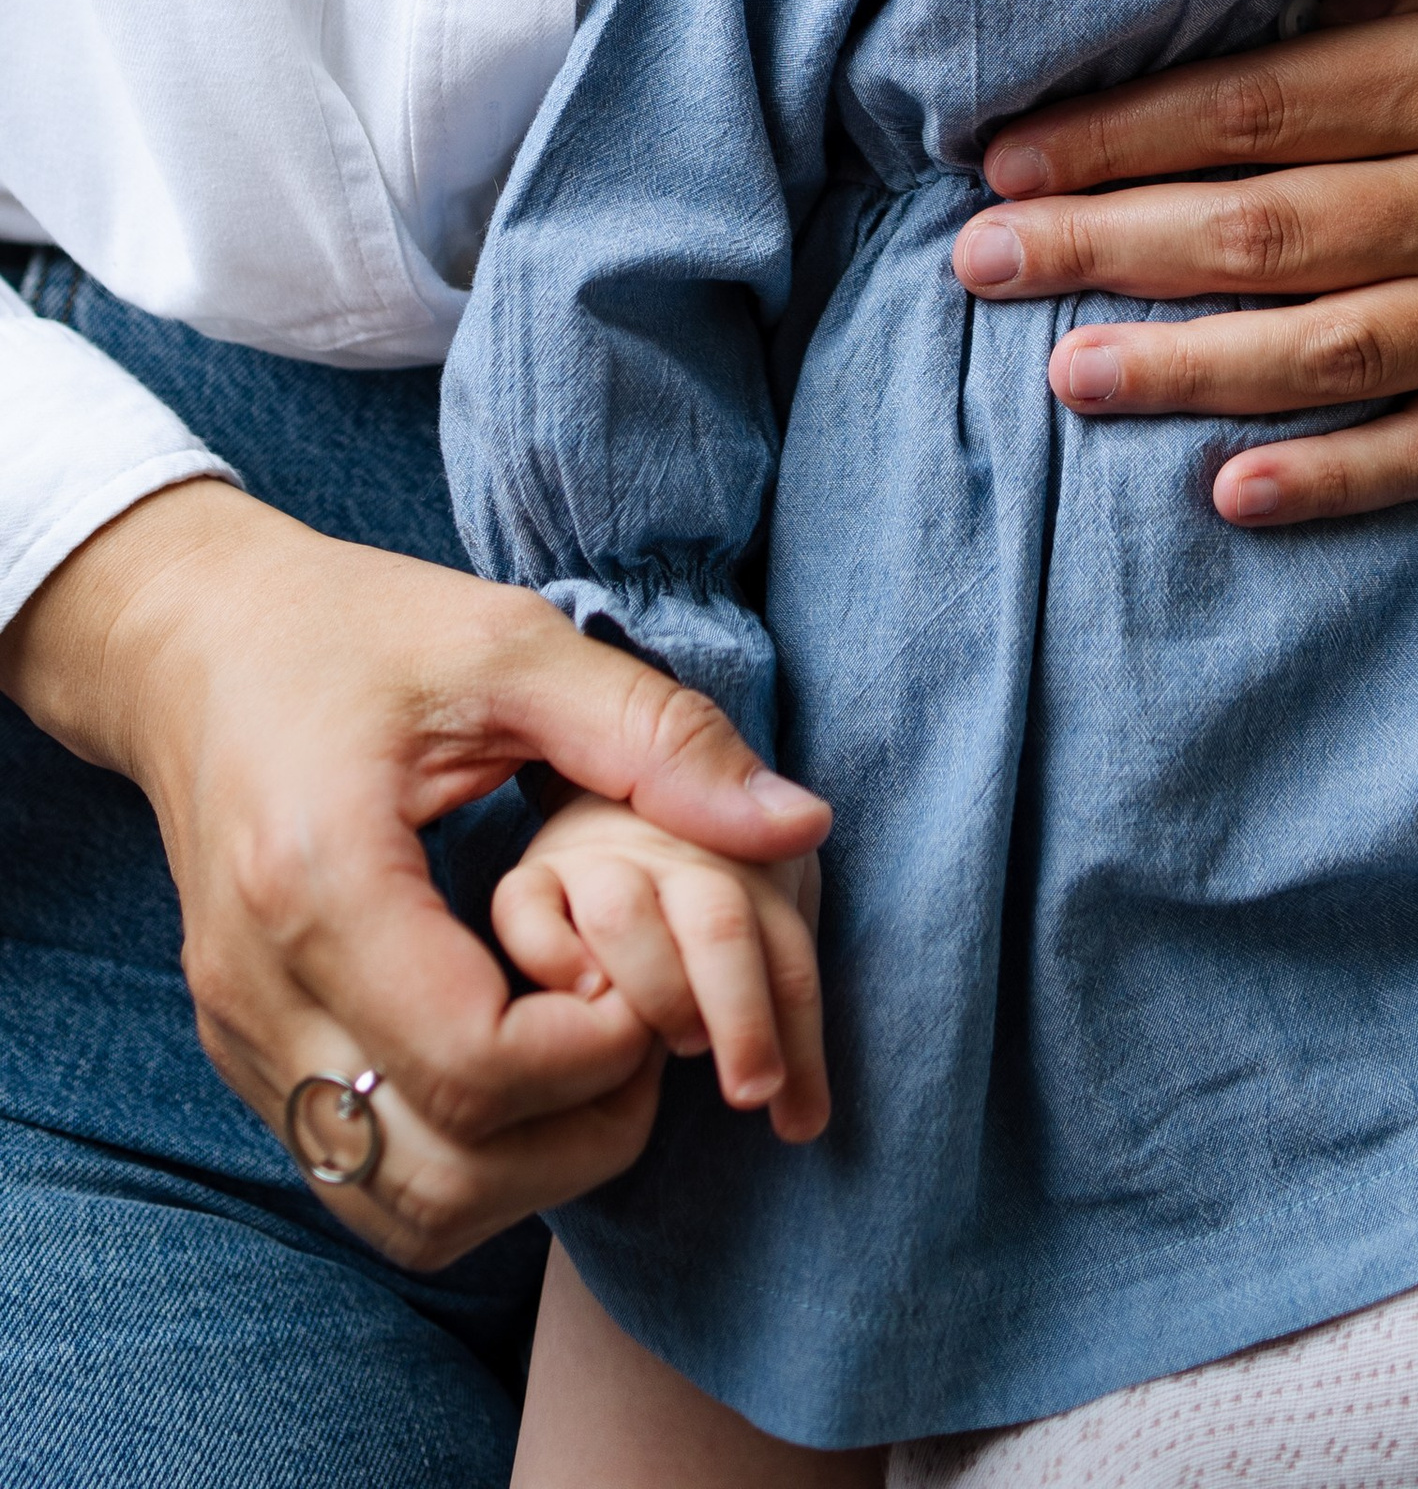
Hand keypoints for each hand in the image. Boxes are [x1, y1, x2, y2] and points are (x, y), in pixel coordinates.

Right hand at [0, 480, 829, 1269]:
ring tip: (587, 1048)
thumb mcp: (515, 646)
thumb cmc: (359, 630)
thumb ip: (658, 738)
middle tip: (643, 1027)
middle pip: (446, 1175)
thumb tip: (801, 824)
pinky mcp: (247, 1060)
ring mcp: (242, 1042)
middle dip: (584, 1131)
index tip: (651, 972)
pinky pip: (365, 1173)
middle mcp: (263, 993)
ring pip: (402, 1209)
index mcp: (322, 886)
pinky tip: (518, 1053)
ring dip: (527, 1167)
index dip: (602, 1050)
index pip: (481, 1069)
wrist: (196, 643)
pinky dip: (464, 1150)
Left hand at [950, 0, 1417, 526]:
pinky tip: (1228, 492)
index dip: (1124, 134)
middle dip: (1107, 249)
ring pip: (1331, 355)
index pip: (1261, 109)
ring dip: (1186, 371)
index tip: (1010, 151)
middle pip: (1267, 237)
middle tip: (979, 260)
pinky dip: (1336, 480)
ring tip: (1064, 371)